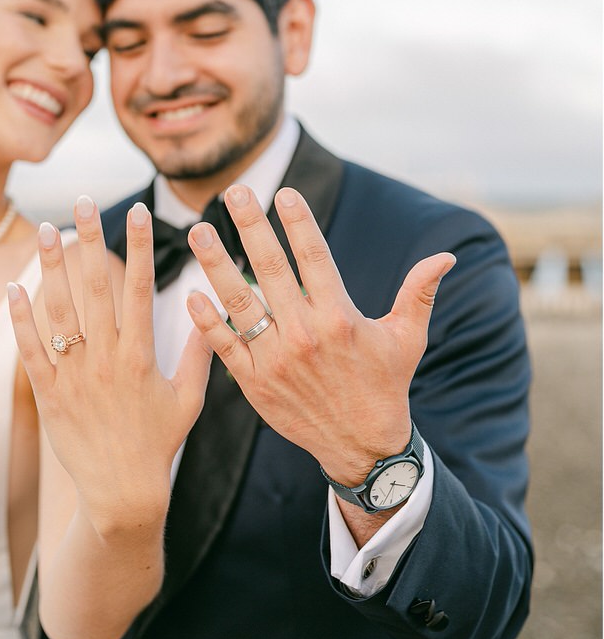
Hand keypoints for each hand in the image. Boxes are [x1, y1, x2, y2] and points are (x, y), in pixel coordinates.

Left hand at [8, 198, 211, 534]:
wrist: (123, 494)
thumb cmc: (159, 446)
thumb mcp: (190, 400)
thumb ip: (200, 355)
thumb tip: (213, 313)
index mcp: (142, 354)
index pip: (140, 287)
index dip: (139, 246)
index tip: (138, 211)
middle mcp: (107, 358)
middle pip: (97, 286)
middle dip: (91, 239)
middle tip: (83, 201)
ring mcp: (75, 374)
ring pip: (61, 309)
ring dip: (52, 267)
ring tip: (46, 229)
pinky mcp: (50, 393)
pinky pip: (32, 349)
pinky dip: (21, 318)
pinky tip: (15, 286)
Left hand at [186, 184, 454, 486]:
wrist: (361, 447)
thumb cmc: (385, 385)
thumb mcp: (407, 338)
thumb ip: (419, 293)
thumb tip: (448, 257)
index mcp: (341, 317)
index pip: (315, 257)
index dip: (299, 223)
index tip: (284, 192)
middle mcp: (306, 334)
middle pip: (271, 269)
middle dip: (251, 227)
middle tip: (233, 191)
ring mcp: (276, 359)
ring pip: (240, 302)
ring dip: (216, 264)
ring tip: (199, 231)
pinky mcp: (256, 383)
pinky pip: (225, 346)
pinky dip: (207, 321)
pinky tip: (191, 294)